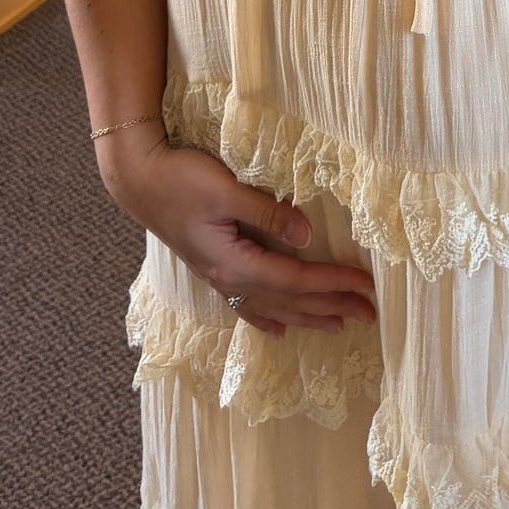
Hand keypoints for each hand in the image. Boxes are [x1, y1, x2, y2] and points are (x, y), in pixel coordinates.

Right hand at [100, 126, 377, 342]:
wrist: (138, 180)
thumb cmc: (180, 179)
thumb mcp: (226, 189)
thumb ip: (267, 211)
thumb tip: (308, 236)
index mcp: (235, 262)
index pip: (296, 280)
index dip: (333, 283)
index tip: (366, 285)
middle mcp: (228, 279)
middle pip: (289, 301)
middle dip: (331, 306)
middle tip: (370, 313)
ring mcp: (219, 278)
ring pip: (272, 307)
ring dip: (308, 317)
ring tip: (338, 325)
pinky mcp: (212, 268)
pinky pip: (248, 304)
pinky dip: (269, 318)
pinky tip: (280, 330)